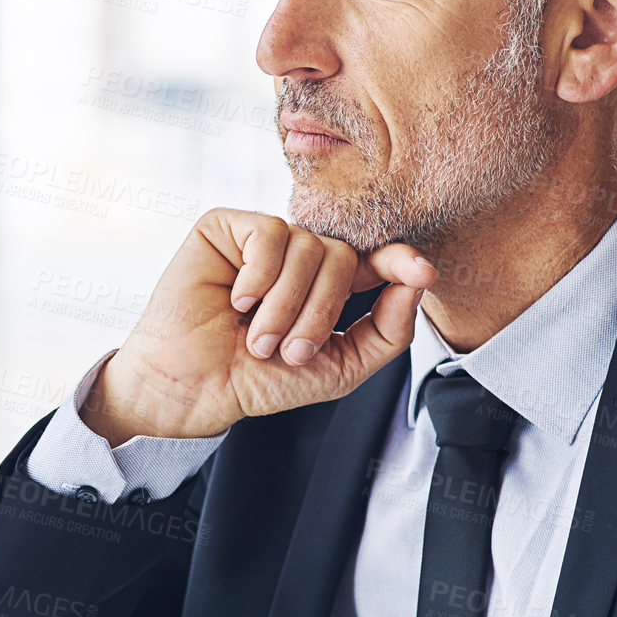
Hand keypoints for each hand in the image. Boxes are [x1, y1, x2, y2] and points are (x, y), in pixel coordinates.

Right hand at [81, 208, 434, 444]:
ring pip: (309, 246)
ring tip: (255, 338)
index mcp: (327, 285)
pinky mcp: (225, 227)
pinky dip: (259, 277)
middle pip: (342, 257)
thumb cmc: (256, 381)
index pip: (375, 259)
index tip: (422, 271)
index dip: (400, 261)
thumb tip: (417, 284)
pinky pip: (270, 234)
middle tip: (287, 351)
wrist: (193, 389)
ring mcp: (261, 239)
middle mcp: (297, 256)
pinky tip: (235, 301)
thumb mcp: (338, 369)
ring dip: (285, 305)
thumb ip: (387, 332)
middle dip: (320, 313)